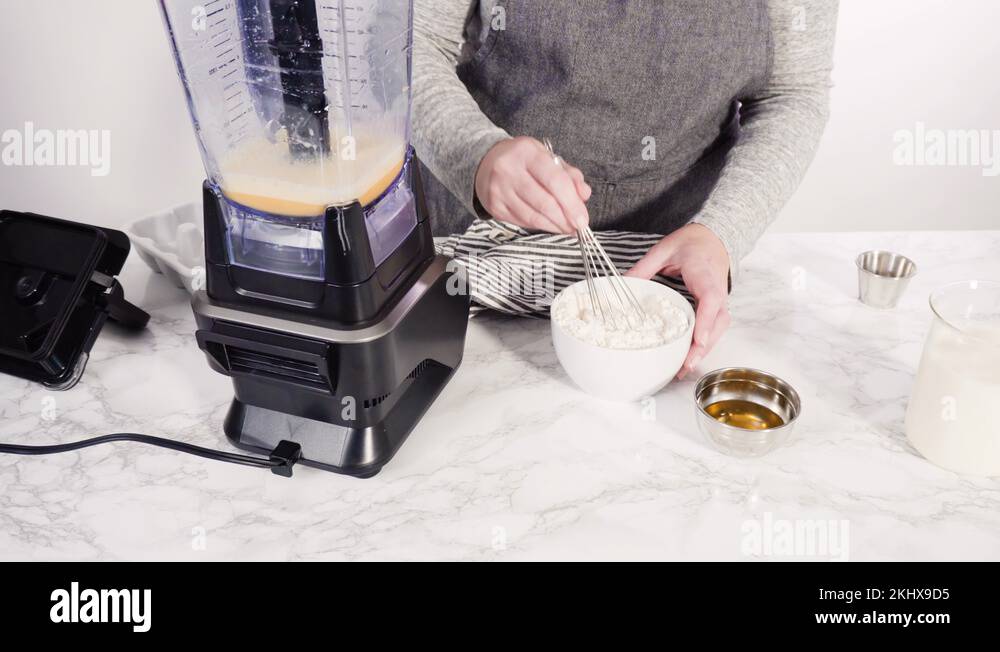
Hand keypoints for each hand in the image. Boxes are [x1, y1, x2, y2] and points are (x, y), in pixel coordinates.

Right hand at [475, 136, 591, 233]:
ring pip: (533, 216)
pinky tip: (550, 225)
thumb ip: (569, 174)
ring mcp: (499, 190)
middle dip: (565, 219)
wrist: (485, 162)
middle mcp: (509, 170)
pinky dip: (540, 226)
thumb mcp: (546, 157)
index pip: (554, 180)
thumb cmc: (523, 160)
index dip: (571, 203)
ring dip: (554, 226)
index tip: (583, 218)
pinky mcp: (494, 207)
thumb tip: (584, 194)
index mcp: (526, 152)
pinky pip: (522, 221)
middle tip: (579, 227)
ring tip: (567, 228)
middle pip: (544, 202)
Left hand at [626, 223, 731, 379]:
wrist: (713, 237)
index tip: (698, 340)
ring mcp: (721, 300)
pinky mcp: (718, 307)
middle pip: (718, 322)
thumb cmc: (691, 243)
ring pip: (718, 329)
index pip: (710, 300)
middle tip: (686, 365)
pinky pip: (714, 328)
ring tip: (684, 369)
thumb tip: (622, 284)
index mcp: (705, 274)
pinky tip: (689, 359)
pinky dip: (704, 345)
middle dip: (703, 346)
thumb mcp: (664, 249)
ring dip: (704, 350)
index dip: (705, 322)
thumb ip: (644, 267)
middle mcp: (718, 290)